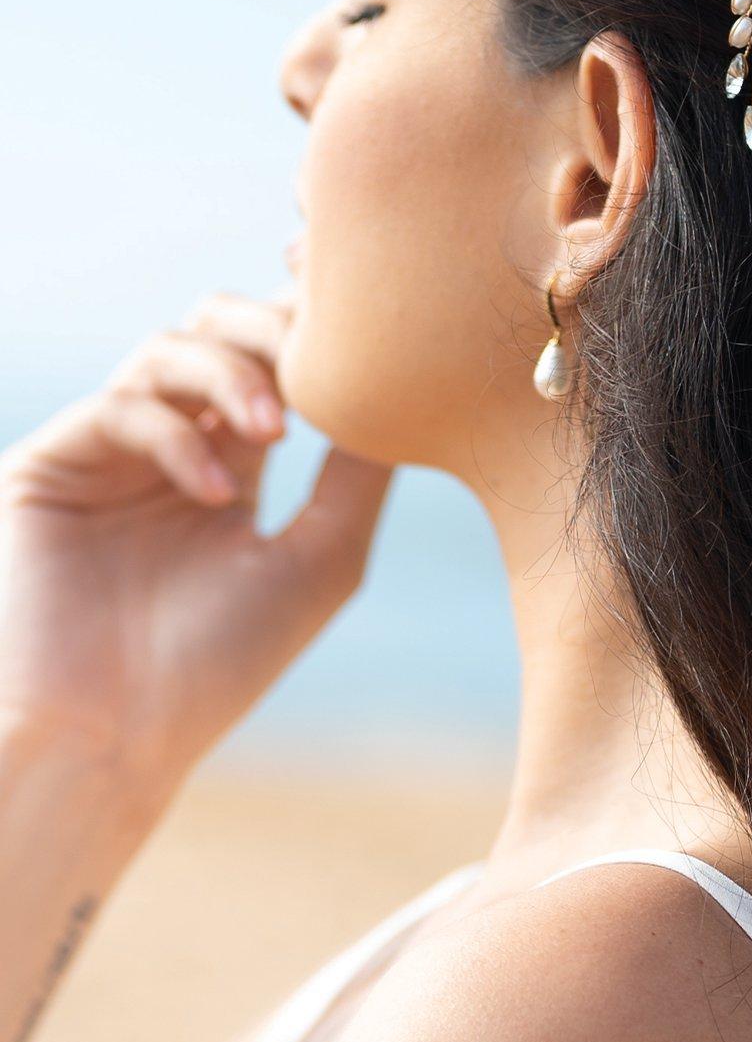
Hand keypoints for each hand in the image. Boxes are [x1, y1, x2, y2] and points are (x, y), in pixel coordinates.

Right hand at [0, 287, 393, 799]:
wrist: (113, 741)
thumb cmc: (221, 664)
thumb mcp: (321, 556)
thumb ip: (361, 469)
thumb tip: (412, 384)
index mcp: (231, 462)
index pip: (271, 358)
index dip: (309, 314)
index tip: (364, 300)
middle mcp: (167, 444)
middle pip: (217, 325)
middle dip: (273, 325)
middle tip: (318, 355)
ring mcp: (107, 451)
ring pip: (168, 348)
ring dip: (233, 373)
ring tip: (276, 430)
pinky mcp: (49, 466)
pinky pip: (120, 406)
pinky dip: (177, 436)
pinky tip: (216, 493)